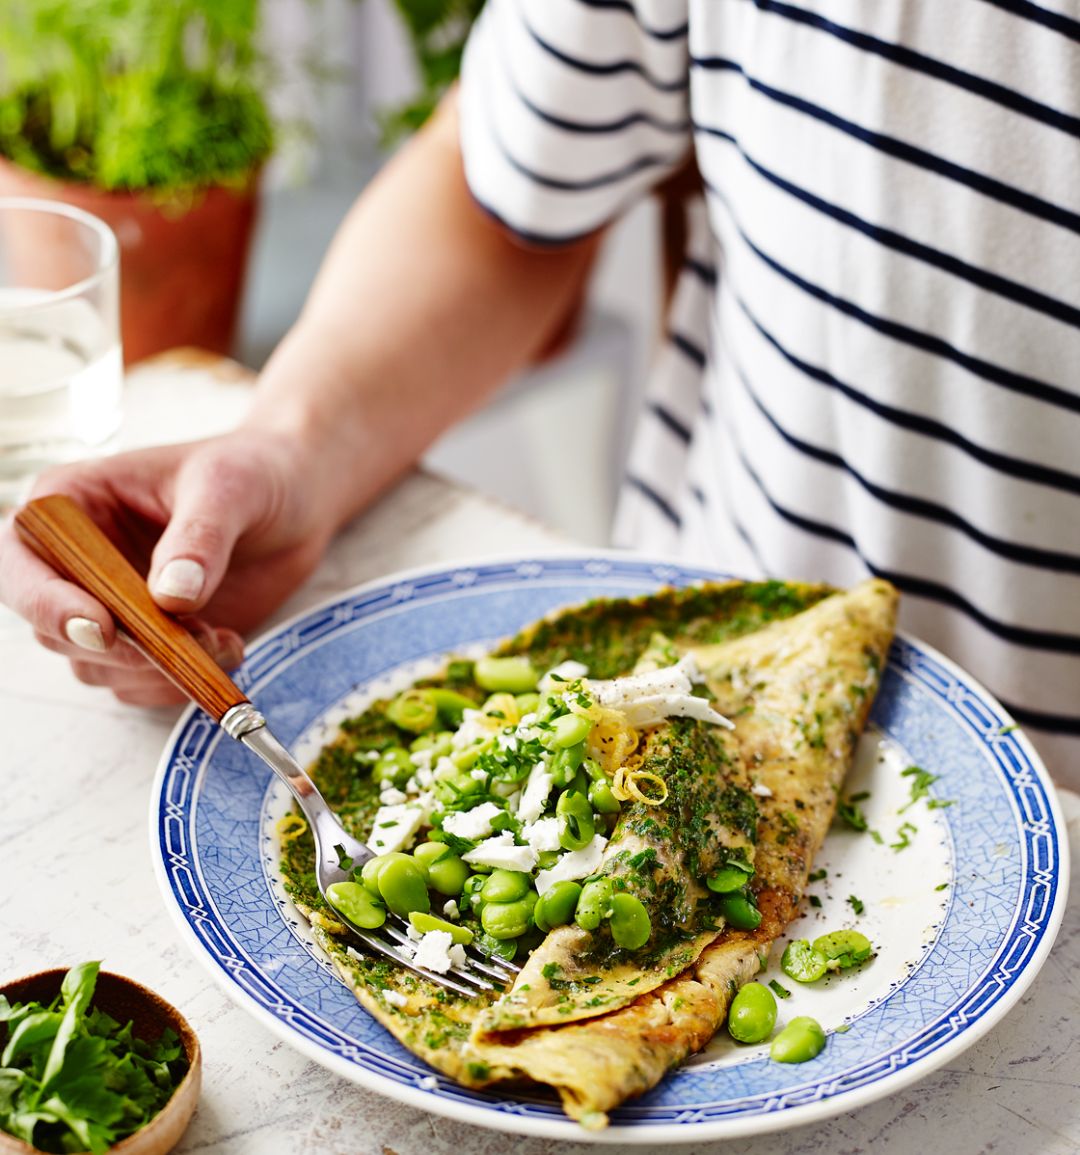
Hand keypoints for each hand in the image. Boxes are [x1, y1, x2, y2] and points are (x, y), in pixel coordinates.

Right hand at [0, 429, 334, 704]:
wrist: (295, 499)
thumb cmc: (250, 472)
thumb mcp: (228, 488)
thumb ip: (199, 538)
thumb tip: (171, 597)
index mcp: (71, 503)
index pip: (20, 561)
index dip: (47, 601)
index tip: (103, 627)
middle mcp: (76, 561)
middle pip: (54, 627)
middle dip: (122, 647)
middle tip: (188, 641)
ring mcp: (111, 605)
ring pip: (98, 665)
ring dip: (158, 668)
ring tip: (222, 638)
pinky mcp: (149, 640)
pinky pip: (142, 683)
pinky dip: (182, 680)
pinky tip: (228, 647)